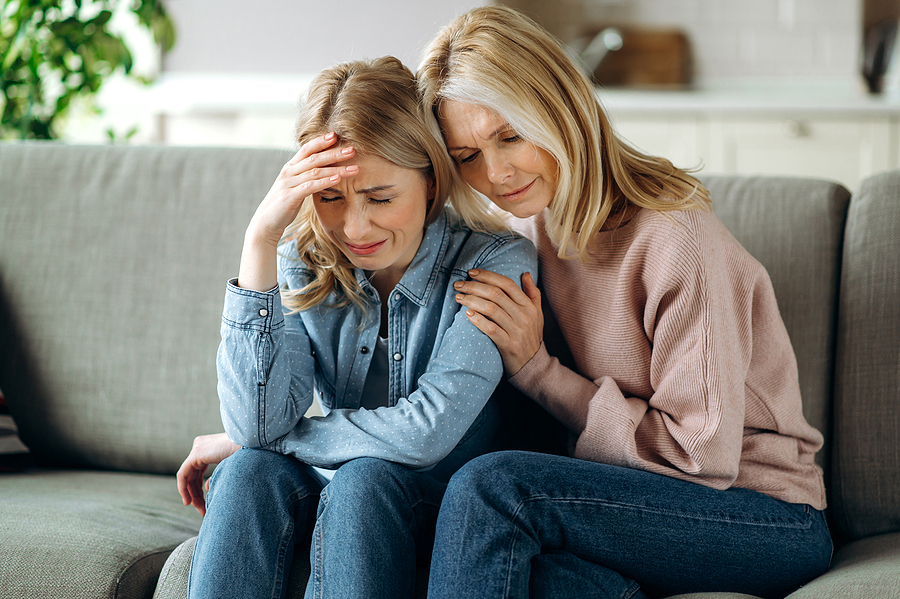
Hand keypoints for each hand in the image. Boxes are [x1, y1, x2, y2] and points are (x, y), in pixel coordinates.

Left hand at [176, 433, 240, 515]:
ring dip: (191, 495)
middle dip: (196, 495)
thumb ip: (217, 476)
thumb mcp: (230, 468)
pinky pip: (183, 475)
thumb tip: (206, 488)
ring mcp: (198, 448)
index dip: (199, 490)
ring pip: (186, 477)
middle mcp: (201, 446)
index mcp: (209, 448)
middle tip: (203, 511)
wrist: (253, 445)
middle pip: (192, 476)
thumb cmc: (248, 456)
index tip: (204, 505)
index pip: (198, 473)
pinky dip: (183, 489)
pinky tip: (189, 502)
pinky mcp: (196, 453)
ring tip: (200, 509)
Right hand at [238, 132, 358, 290]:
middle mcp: (289, 172)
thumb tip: (324, 171)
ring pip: (315, 171)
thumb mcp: (296, 187)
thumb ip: (307, 177)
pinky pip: (310, 186)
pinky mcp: (290, 196)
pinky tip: (338, 179)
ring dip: (336, 168)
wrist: (266, 223)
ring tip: (354, 167)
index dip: (321, 141)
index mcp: (291, 168)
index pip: (307, 149)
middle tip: (353, 149)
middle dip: (334, 152)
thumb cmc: (284, 206)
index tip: (336, 135)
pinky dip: (325, 181)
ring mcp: (289, 183)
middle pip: (314, 158)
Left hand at [454, 269, 542, 375]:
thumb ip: (533, 293)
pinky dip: (478, 320)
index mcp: (529, 306)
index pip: (507, 284)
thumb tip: (525, 274)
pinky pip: (491, 329)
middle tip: (459, 285)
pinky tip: (467, 314)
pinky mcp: (508, 345)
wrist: (533, 365)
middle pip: (495, 294)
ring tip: (459, 297)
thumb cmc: (531, 336)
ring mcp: (516, 331)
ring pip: (491, 309)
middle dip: (474, 286)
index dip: (488, 275)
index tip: (471, 272)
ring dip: (472, 300)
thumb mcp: (537, 313)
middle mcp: (524, 316)